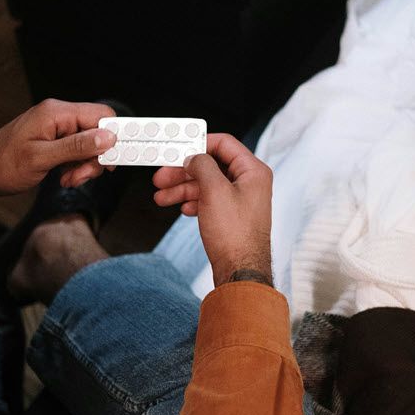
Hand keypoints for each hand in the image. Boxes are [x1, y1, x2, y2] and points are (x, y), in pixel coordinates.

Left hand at [0, 100, 116, 206]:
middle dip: (95, 157)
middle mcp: (58, 116)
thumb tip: (107, 137)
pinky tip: (63, 176)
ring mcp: (55, 127)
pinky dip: (75, 166)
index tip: (112, 161)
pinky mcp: (53, 139)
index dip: (112, 138)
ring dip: (84, 165)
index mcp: (57, 113)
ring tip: (68, 179)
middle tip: (81, 176)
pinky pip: (76, 150)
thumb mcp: (42, 158)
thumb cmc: (2, 165)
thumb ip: (77, 146)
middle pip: (97, 132)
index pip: (101, 116)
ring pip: (89, 144)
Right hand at [152, 134, 272, 286]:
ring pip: (206, 184)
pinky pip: (209, 200)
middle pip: (211, 165)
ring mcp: (240, 200)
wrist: (240, 271)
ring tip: (162, 197)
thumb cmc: (235, 235)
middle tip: (161, 176)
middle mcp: (249, 183)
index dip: (199, 143)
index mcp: (253, 171)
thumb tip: (194, 156)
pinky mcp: (232, 215)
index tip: (178, 148)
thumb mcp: (214, 191)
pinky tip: (182, 208)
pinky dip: (193, 202)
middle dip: (183, 171)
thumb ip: (202, 166)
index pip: (224, 144)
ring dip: (182, 188)